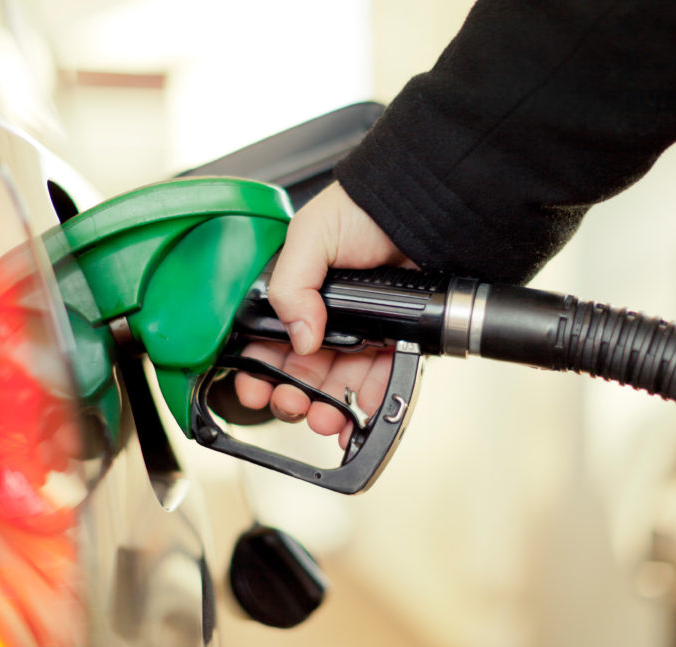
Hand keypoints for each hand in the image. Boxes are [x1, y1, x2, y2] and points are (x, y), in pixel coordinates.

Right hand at [234, 182, 415, 447]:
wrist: (421, 206)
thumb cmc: (364, 207)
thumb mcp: (310, 235)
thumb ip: (291, 284)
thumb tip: (299, 337)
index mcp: (296, 293)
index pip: (267, 341)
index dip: (258, 370)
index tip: (255, 390)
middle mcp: (324, 315)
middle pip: (300, 370)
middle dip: (291, 396)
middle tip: (291, 405)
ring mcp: (359, 329)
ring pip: (336, 381)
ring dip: (326, 407)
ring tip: (324, 418)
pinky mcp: (393, 337)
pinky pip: (378, 376)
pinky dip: (368, 398)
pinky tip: (360, 408)